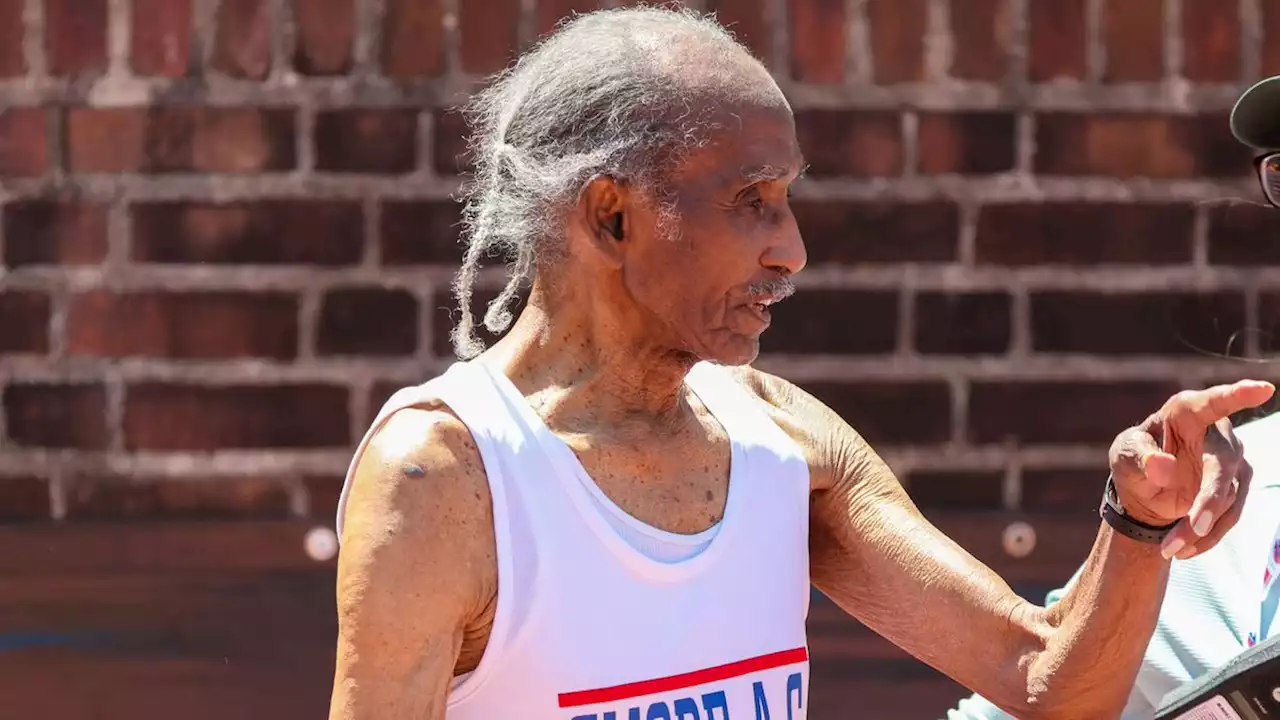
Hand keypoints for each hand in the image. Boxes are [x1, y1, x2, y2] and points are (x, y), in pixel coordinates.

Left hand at [1108, 380, 1274, 559]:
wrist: (1145, 489)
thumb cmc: (1135, 457)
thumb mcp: (1125, 453)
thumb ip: (1139, 456)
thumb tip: (1163, 467)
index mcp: (1186, 412)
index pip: (1213, 402)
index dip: (1237, 395)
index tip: (1263, 388)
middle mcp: (1217, 434)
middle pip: (1223, 467)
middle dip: (1209, 500)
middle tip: (1192, 525)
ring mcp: (1231, 461)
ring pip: (1228, 499)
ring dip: (1200, 528)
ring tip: (1169, 548)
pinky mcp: (1237, 488)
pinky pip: (1228, 517)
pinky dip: (1206, 537)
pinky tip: (1183, 549)